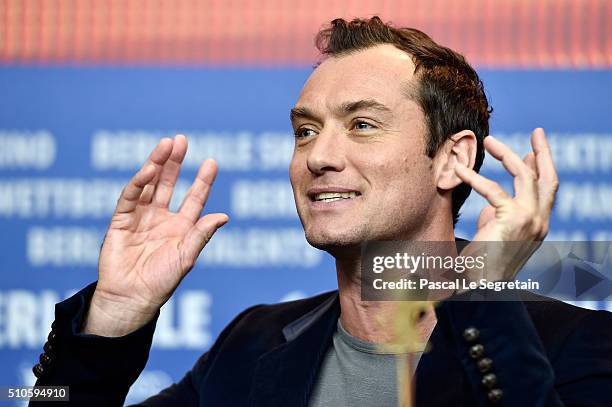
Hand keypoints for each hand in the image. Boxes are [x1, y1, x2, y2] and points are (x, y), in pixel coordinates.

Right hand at [84, 135, 227, 335]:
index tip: (212, 162)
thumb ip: (201, 235)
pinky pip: (130, 197)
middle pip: (169, 183)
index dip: (202, 180)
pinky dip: (139, 182)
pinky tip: (149, 169)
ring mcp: (140, 217)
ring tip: (166, 144)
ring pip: (149, 184)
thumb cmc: (161, 282)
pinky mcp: (121, 220)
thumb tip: (224, 216)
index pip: (194, 197)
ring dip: (157, 164)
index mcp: (181, 227)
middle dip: (175, 162)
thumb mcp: (186, 257)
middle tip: (181, 140)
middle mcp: (161, 217)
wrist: (131, 298)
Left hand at [454, 128, 558, 282]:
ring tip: (489, 141)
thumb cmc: (483, 263)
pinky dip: (474, 177)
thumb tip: (492, 198)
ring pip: (526, 176)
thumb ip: (497, 214)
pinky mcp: (512, 219)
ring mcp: (530, 220)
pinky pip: (492, 189)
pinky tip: (459, 170)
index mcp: (538, 226)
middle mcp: (540, 222)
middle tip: (537, 133)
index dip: (539, 168)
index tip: (529, 152)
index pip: (546, 191)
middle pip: (550, 179)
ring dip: (507, 154)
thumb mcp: (494, 233)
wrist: (481, 287)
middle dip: (544, 152)